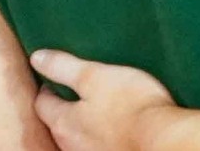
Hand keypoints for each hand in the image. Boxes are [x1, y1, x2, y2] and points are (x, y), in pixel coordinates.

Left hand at [31, 50, 174, 150]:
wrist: (162, 139)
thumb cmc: (130, 105)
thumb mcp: (95, 76)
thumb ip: (64, 67)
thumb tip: (37, 58)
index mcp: (64, 121)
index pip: (43, 103)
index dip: (47, 89)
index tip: (53, 79)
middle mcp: (71, 143)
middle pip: (58, 123)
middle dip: (63, 108)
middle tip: (74, 94)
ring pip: (77, 138)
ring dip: (83, 125)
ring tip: (96, 110)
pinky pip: (99, 145)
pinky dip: (101, 136)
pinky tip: (113, 129)